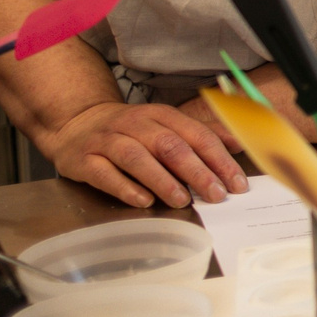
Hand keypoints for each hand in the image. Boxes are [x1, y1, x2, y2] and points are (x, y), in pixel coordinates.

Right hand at [46, 100, 246, 208]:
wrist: (76, 123)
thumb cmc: (131, 130)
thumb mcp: (166, 125)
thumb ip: (201, 134)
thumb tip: (240, 142)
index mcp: (160, 115)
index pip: (196, 135)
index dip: (219, 159)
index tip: (236, 183)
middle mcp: (135, 124)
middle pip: (170, 145)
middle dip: (197, 171)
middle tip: (216, 194)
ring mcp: (108, 141)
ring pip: (137, 157)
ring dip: (162, 180)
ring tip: (182, 200)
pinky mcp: (84, 159)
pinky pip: (104, 173)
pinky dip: (125, 187)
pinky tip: (143, 201)